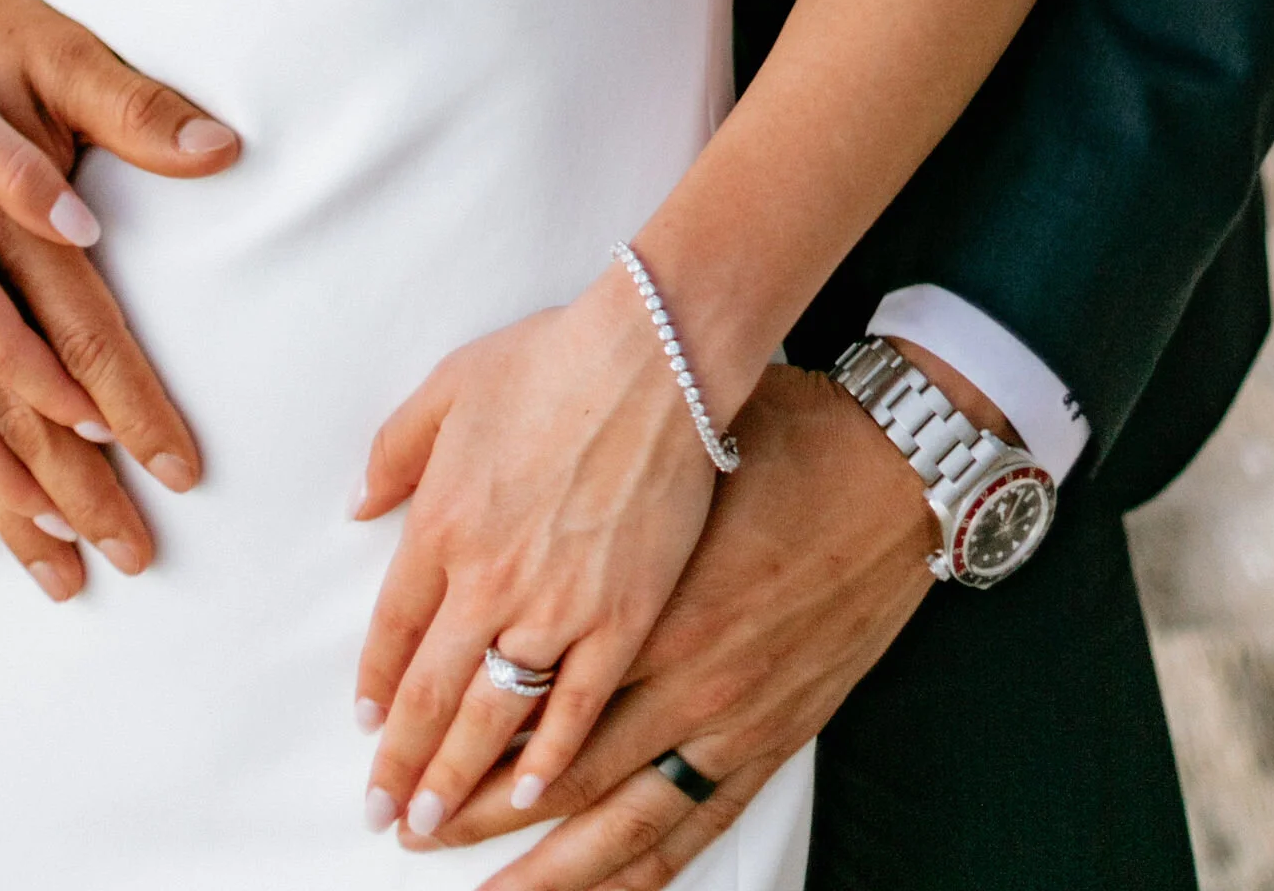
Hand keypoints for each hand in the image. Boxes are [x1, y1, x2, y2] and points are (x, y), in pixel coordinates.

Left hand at [352, 262, 723, 842]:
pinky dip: (549, 758)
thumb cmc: (553, 357)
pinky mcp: (625, 615)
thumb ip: (395, 449)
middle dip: (401, 763)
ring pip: (494, 717)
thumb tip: (359, 506)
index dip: (375, 684)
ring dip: (457, 780)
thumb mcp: (451, 384)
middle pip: (432, 693)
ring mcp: (558, 605)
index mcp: (442, 523)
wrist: (654, 354)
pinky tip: (529, 795)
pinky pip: (577, 707)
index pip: (393, 628)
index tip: (365, 726)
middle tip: (380, 815)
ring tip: (431, 825)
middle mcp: (489, 579)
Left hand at [409, 366, 937, 881]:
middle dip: (465, 807)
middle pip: (544, 767)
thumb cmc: (767, 428)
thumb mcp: (653, 436)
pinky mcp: (768, 737)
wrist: (891, 467)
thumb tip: (394, 493)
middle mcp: (671, 668)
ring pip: (610, 818)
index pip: (505, 683)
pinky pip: (689, 828)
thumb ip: (531, 460)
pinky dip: (636, 874)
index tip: (382, 750)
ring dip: (539, 867)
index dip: (434, 724)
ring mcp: (723, 713)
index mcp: (625, 591)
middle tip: (404, 828)